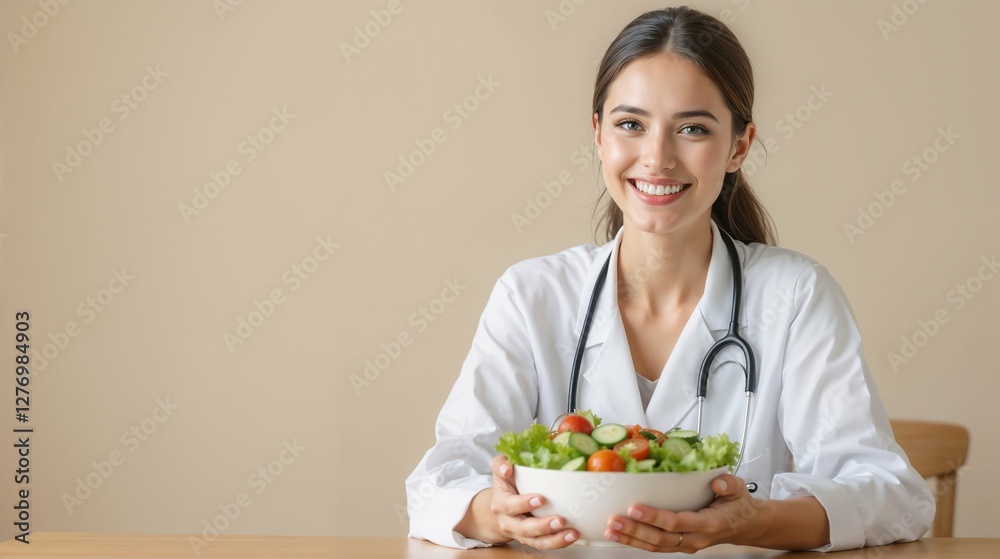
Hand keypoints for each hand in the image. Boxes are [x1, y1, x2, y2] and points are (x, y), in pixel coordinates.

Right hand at [488, 455, 579, 548]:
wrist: (501, 506)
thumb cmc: (506, 484)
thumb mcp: (500, 470)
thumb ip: (501, 464)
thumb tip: (507, 469)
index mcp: (501, 504)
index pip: (510, 506)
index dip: (524, 503)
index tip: (541, 499)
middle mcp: (509, 522)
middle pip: (524, 529)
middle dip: (543, 526)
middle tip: (560, 520)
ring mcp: (520, 534)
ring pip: (536, 541)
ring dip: (555, 539)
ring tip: (572, 533)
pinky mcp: (532, 540)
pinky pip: (544, 544)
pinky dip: (559, 542)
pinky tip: (572, 536)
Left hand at [603, 473, 765, 552]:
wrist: (745, 526)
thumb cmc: (738, 505)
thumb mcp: (739, 489)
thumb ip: (729, 484)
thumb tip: (717, 480)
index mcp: (708, 524)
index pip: (677, 523)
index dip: (654, 517)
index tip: (635, 508)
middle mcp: (695, 538)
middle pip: (660, 538)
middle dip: (635, 530)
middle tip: (614, 520)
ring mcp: (686, 545)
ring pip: (655, 546)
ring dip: (631, 539)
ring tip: (610, 530)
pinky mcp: (679, 545)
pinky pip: (655, 547)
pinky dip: (636, 542)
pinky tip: (620, 535)